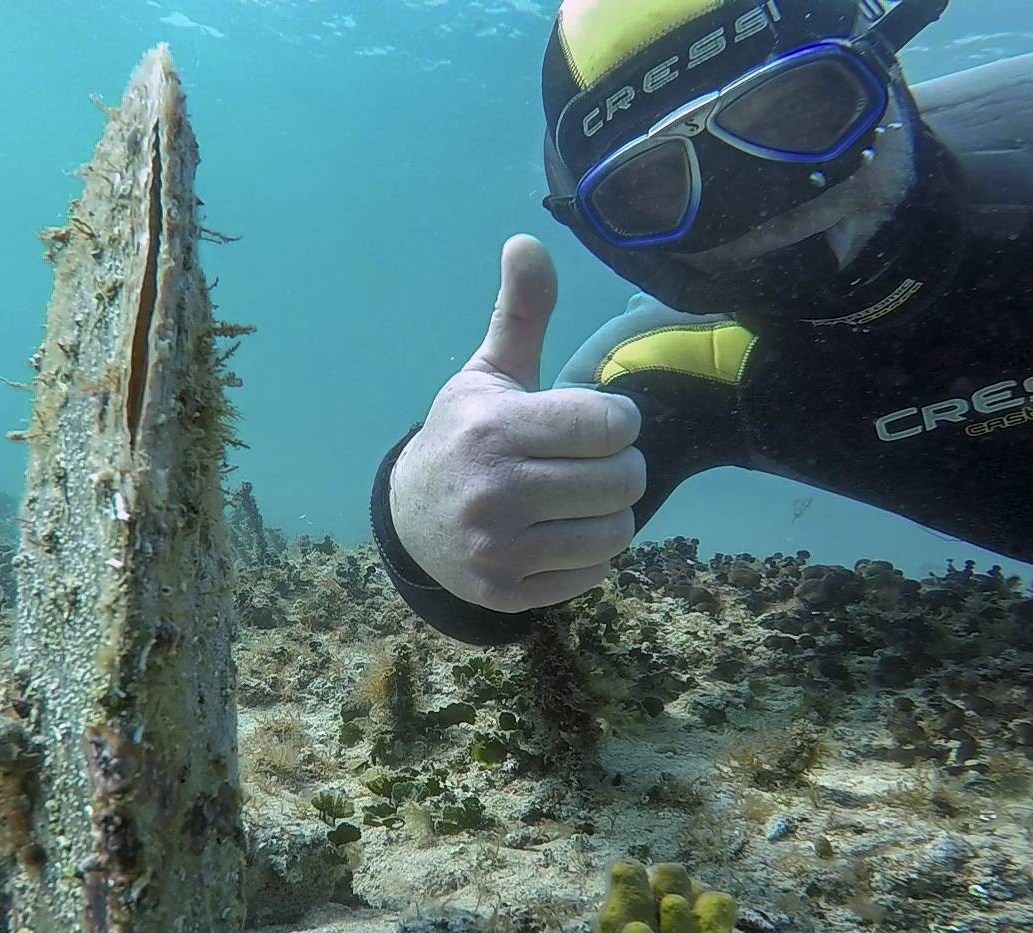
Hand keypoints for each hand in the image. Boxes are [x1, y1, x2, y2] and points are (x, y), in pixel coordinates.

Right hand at [389, 235, 644, 613]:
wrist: (410, 518)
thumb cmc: (464, 436)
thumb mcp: (488, 374)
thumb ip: (521, 312)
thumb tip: (528, 239)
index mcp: (495, 430)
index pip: (610, 426)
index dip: (618, 421)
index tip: (597, 422)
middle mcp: (493, 492)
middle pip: (622, 481)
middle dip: (620, 468)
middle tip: (592, 463)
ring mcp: (498, 549)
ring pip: (615, 532)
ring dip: (610, 514)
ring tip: (579, 500)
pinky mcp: (506, 592)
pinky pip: (593, 574)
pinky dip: (588, 555)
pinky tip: (558, 535)